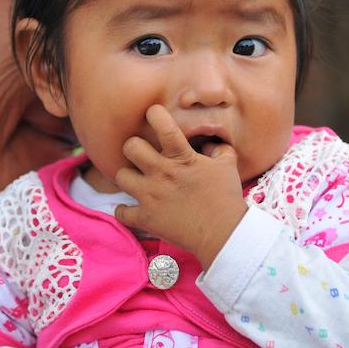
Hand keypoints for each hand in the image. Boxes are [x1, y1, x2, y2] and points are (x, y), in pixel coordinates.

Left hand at [114, 104, 247, 269]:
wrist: (224, 234)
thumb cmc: (226, 198)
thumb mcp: (227, 166)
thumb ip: (218, 149)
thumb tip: (208, 144)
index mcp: (182, 158)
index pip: (163, 126)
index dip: (154, 114)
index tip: (153, 113)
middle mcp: (162, 173)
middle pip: (131, 147)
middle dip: (134, 146)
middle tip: (142, 154)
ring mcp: (151, 196)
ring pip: (121, 175)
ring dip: (128, 177)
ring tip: (137, 180)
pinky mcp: (146, 218)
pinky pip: (121, 212)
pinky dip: (125, 211)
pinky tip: (132, 208)